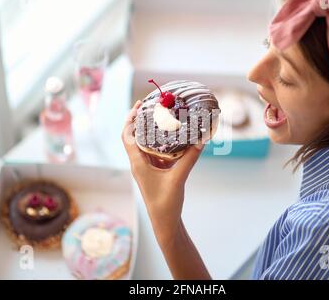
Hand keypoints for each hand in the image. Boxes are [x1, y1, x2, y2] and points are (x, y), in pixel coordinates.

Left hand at [122, 100, 204, 245]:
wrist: (164, 222)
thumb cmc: (166, 204)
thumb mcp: (179, 179)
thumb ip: (189, 159)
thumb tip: (201, 140)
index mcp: (138, 164)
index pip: (127, 136)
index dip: (131, 119)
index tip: (139, 105)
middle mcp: (139, 163)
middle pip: (135, 136)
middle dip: (141, 120)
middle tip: (153, 106)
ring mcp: (147, 167)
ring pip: (146, 144)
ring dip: (152, 131)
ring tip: (163, 117)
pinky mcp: (155, 172)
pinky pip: (156, 152)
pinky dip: (162, 143)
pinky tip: (174, 137)